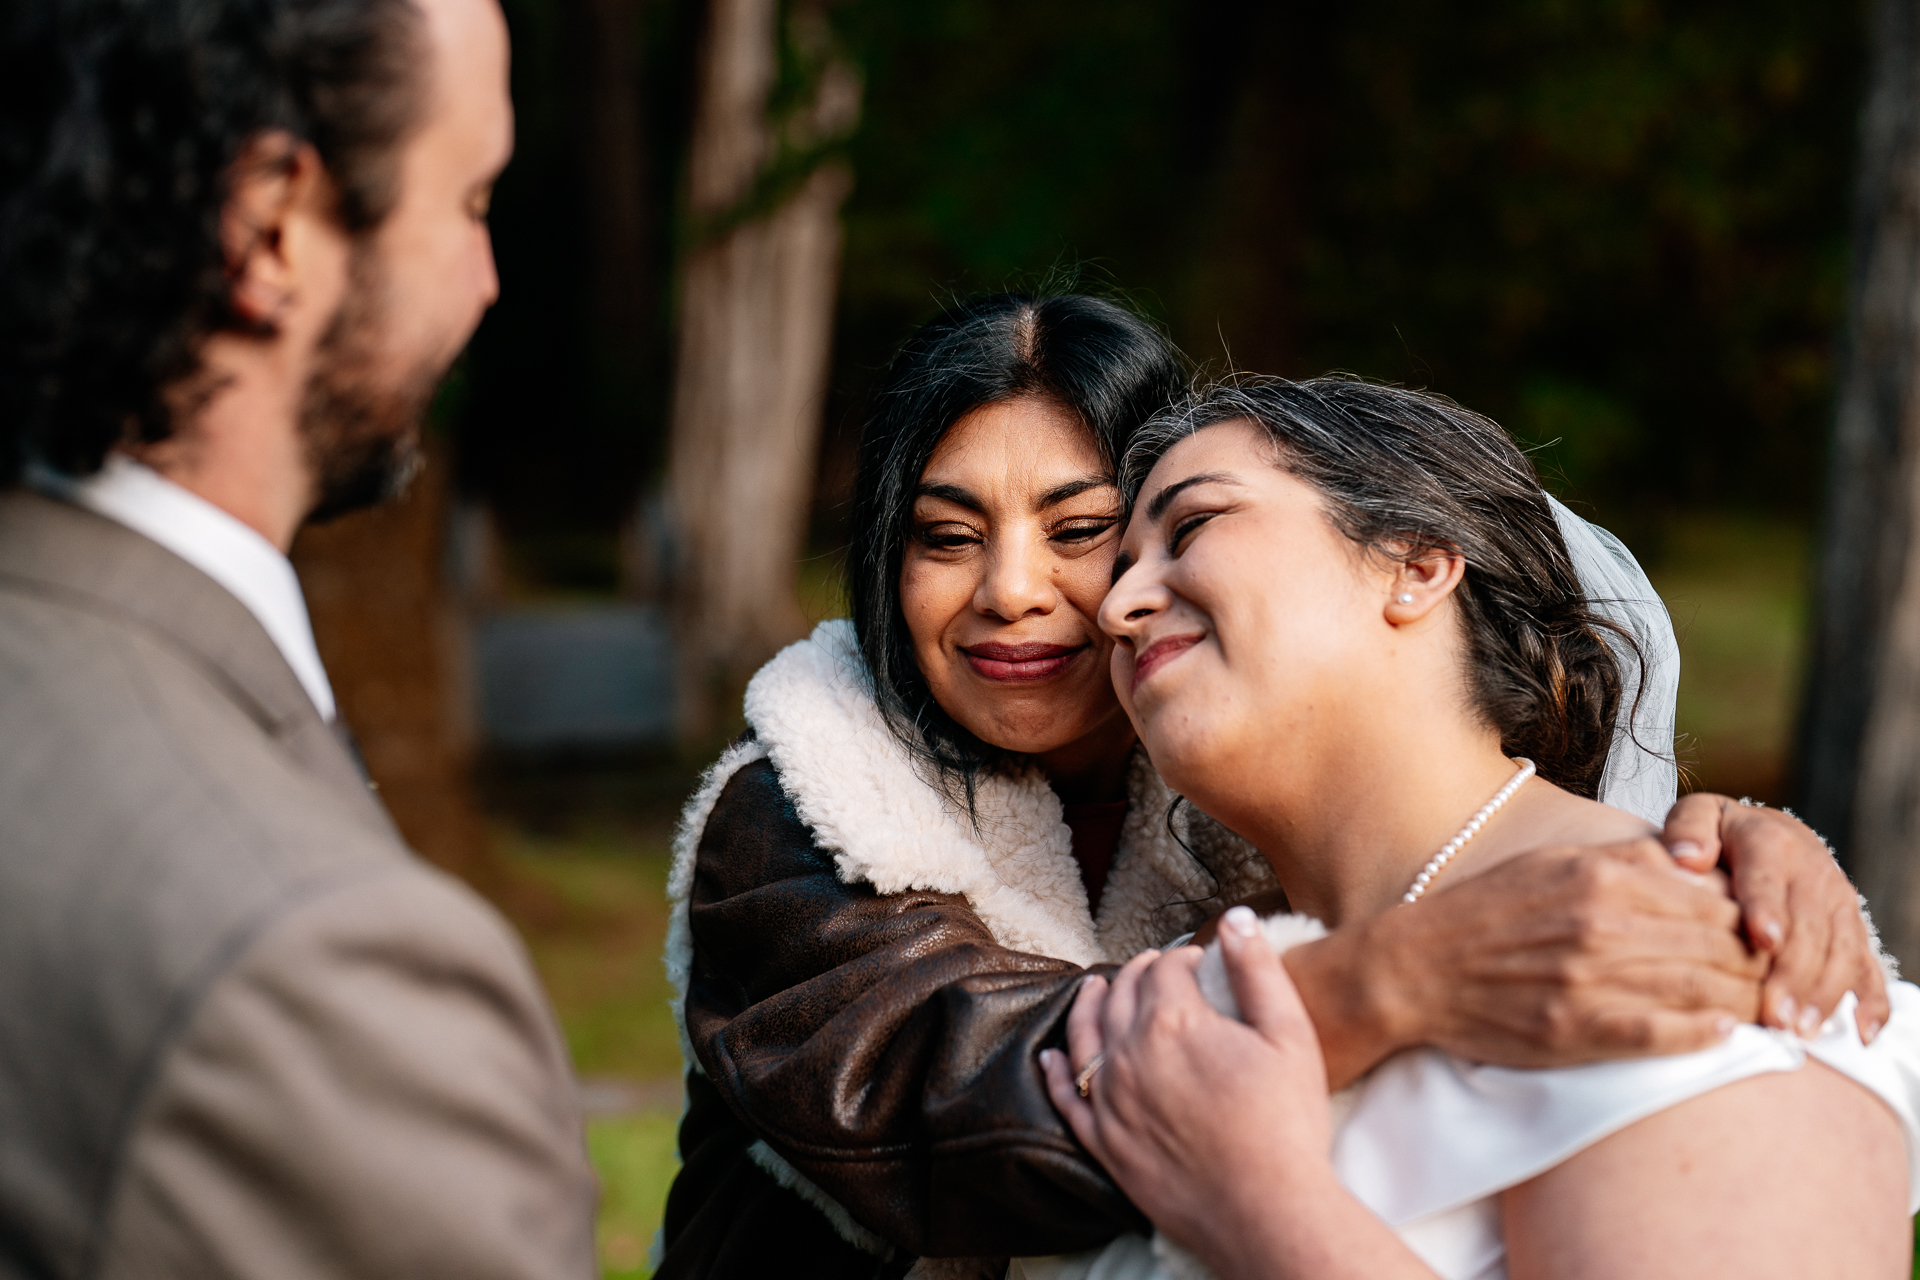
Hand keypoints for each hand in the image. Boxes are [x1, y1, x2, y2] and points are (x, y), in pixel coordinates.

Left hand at [1041, 911, 1433, 1279]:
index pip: (1165, 969)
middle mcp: (1129, 1055)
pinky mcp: (1104, 1144)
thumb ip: (1258, 970)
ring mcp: (1110, 1101)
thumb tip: (1235, 918)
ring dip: (1089, 1006)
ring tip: (1094, 988)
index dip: (1184, 958)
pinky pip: (1066, 1098)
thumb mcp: (1289, 1035)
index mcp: (1172, 1022)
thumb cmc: (1286, 1125)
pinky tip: (1050, 1058)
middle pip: (1122, 995)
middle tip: (1155, 967)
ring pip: (1084, 1037)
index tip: (1201, 962)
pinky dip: (1054, 1072)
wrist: (1267, 1212)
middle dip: (1138, 973)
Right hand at [1291, 838, 1762, 1082]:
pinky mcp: (1576, 1028)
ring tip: (1763, 1010)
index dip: (1753, 921)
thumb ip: (1622, 862)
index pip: (1712, 900)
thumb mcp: (1551, 863)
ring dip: (1744, 1003)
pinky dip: (1701, 1035)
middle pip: (1720, 946)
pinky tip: (1721, 1033)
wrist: (1414, 969)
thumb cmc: (1486, 913)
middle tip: (1778, 981)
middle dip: (1759, 966)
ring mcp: (1590, 979)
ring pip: (1702, 990)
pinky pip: (1661, 1034)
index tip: (1764, 938)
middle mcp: (1601, 924)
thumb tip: (1692, 865)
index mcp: (1599, 877)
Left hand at [1663, 794, 1889, 1041]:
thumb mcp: (1698, 816)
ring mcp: (1838, 903)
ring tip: (1799, 1031)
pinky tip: (1861, 1034)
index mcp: (1770, 842)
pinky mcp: (1852, 929)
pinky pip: (1868, 967)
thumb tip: (1687, 856)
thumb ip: (1688, 831)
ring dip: (1823, 994)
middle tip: (1773, 1015)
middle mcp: (1813, 872)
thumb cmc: (1719, 832)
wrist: (1766, 829)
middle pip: (1808, 928)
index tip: (1762, 941)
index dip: (1767, 910)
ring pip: (1841, 952)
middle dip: (1793, 974)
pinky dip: (1871, 1002)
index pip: (1767, 880)